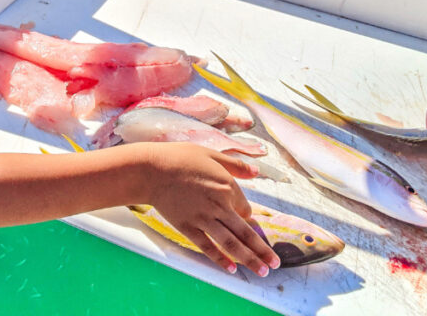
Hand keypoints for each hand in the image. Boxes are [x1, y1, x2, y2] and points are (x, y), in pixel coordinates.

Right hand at [143, 143, 279, 275]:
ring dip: (249, 259)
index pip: (245, 208)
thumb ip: (235, 165)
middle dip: (262, 250)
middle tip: (275, 263)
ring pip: (231, 243)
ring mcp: (203, 219)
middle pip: (245, 232)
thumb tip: (257, 170)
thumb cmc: (180, 158)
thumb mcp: (211, 154)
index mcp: (227, 186)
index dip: (247, 215)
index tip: (246, 219)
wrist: (151, 170)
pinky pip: (208, 247)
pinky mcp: (188, 227)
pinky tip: (232, 268)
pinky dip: (221, 259)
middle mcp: (219, 205)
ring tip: (262, 271)